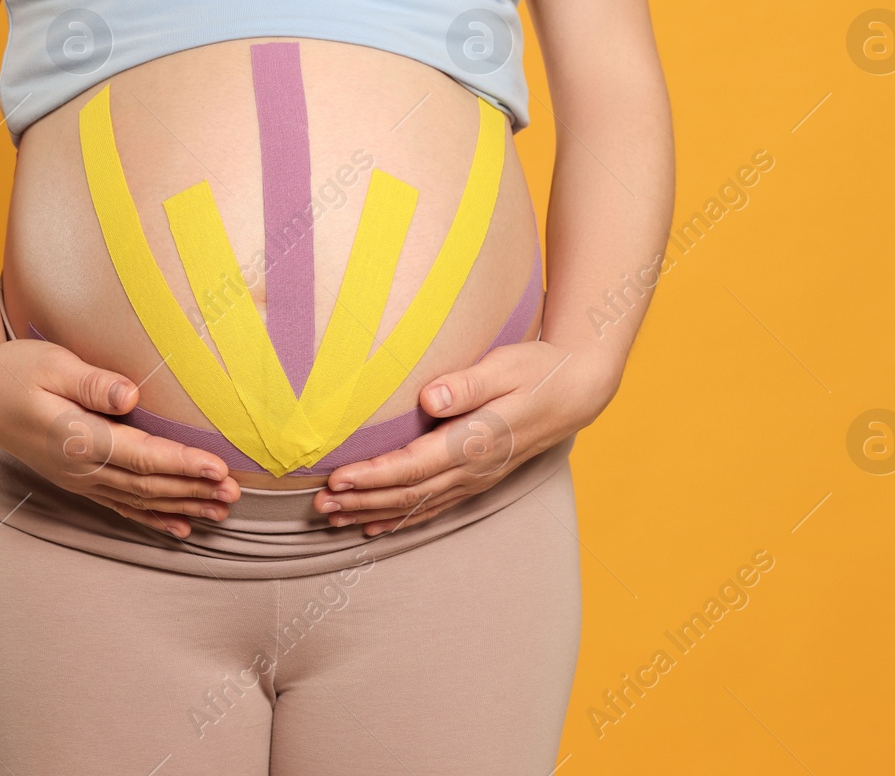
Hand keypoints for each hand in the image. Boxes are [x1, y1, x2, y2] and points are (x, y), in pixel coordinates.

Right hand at [0, 338, 240, 538]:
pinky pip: (121, 505)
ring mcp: (79, 477)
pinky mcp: (78, 479)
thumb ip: (91, 382)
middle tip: (234, 494)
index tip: (218, 467)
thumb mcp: (50, 364)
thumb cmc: (15, 370)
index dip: (181, 464)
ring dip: (182, 506)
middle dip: (193, 490)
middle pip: (147, 485)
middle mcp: (80, 466)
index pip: (141, 456)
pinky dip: (153, 518)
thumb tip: (129, 395)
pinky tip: (181, 527)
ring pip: (139, 499)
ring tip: (222, 512)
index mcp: (77, 437)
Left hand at [312, 338, 620, 534]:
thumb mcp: (506, 366)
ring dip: (372, 513)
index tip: (338, 478)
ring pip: (416, 506)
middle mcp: (474, 469)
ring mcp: (476, 480)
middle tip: (319, 505)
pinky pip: (433, 508)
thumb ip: (468, 383)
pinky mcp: (476, 481)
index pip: (415, 465)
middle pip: (408, 493)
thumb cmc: (537, 371)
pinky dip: (400, 520)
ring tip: (331, 519)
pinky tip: (371, 527)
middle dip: (361, 501)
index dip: (375, 476)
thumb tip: (430, 397)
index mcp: (477, 440)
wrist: (575, 391)